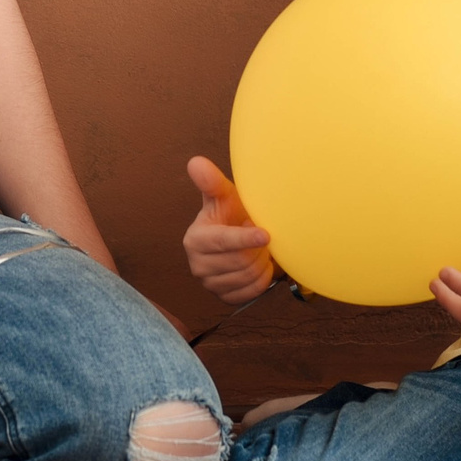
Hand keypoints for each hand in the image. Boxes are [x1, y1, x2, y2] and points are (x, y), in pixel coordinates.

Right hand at [183, 155, 275, 304]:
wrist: (235, 236)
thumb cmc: (231, 213)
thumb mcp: (223, 196)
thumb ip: (211, 181)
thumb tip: (195, 162)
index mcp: (195, 240)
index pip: (223, 242)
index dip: (245, 238)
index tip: (266, 234)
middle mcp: (198, 265)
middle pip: (241, 262)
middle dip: (258, 248)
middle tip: (262, 234)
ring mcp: (210, 284)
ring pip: (249, 277)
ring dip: (262, 262)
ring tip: (259, 247)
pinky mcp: (224, 298)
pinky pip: (252, 292)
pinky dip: (262, 278)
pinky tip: (259, 263)